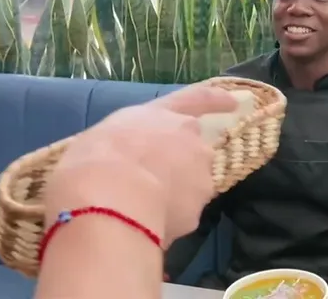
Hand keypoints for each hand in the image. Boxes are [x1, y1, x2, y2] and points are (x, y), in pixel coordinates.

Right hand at [41, 83, 236, 246]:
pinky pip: (181, 215)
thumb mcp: (103, 137)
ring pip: (190, 186)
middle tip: (148, 182)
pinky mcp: (198, 212)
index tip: (232, 103)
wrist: (111, 200)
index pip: (197, 100)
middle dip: (178, 166)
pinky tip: (143, 227)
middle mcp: (190, 141)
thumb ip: (125, 143)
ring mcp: (200, 177)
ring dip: (173, 195)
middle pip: (192, 152)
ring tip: (140, 210)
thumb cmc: (95, 159)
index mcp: (163, 115)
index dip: (215, 100)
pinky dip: (167, 221)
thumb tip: (125, 161)